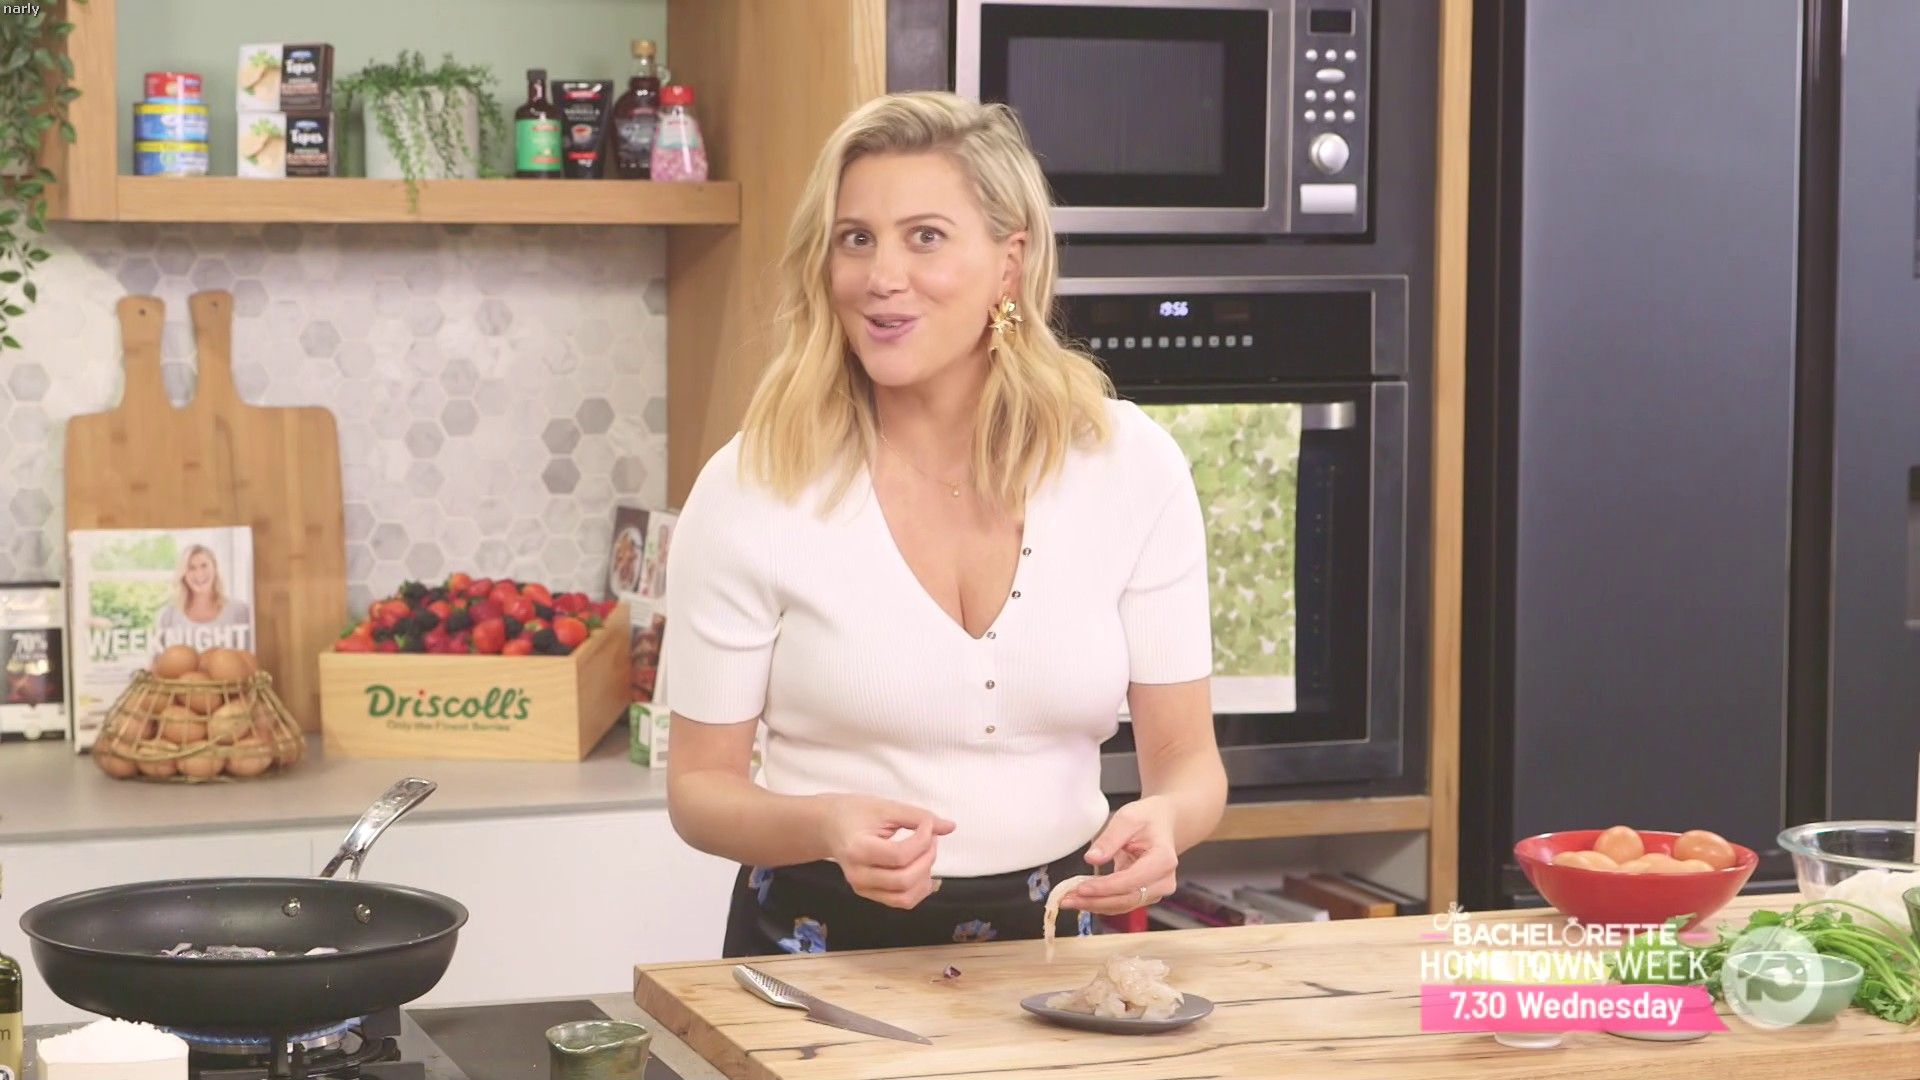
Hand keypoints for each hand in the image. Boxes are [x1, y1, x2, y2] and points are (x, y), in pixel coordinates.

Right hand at [816, 794, 955, 909]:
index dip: (922, 840)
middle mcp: (858, 875)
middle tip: (931, 838)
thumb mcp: (885, 807)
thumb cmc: (855, 812)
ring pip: (905, 897)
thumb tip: (950, 827)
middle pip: (904, 880)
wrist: (830, 826)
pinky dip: (919, 888)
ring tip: (926, 853)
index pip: (899, 856)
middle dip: (927, 858)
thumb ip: (917, 816)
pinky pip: (902, 901)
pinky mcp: (870, 894)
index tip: (927, 823)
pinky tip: (922, 867)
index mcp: (857, 849)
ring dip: (925, 876)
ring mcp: (863, 888)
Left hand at [1059, 796, 1179, 914]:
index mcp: (1163, 860)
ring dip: (1094, 904)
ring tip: (1067, 900)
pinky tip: (1080, 899)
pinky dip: (1100, 902)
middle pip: (1127, 899)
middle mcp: (1163, 881)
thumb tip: (1092, 858)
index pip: (1131, 881)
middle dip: (1095, 900)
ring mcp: (1156, 891)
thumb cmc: (1147, 818)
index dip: (1105, 888)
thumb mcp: (1127, 819)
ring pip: (1123, 905)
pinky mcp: (1145, 895)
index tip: (1081, 888)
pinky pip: (1121, 903)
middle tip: (1067, 899)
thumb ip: (1109, 839)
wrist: (1162, 823)